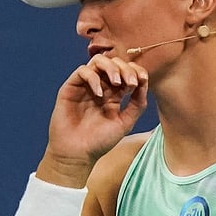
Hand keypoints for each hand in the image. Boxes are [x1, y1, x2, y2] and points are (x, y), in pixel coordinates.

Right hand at [40, 55, 147, 182]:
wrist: (77, 154)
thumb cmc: (100, 141)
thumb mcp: (125, 122)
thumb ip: (137, 104)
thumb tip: (144, 82)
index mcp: (114, 94)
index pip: (126, 72)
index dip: (136, 71)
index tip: (142, 81)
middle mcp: (100, 87)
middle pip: (114, 63)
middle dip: (126, 69)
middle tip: (131, 84)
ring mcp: (85, 86)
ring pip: (98, 61)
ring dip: (111, 67)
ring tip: (117, 82)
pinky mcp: (70, 88)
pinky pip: (82, 71)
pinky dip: (93, 78)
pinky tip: (99, 94)